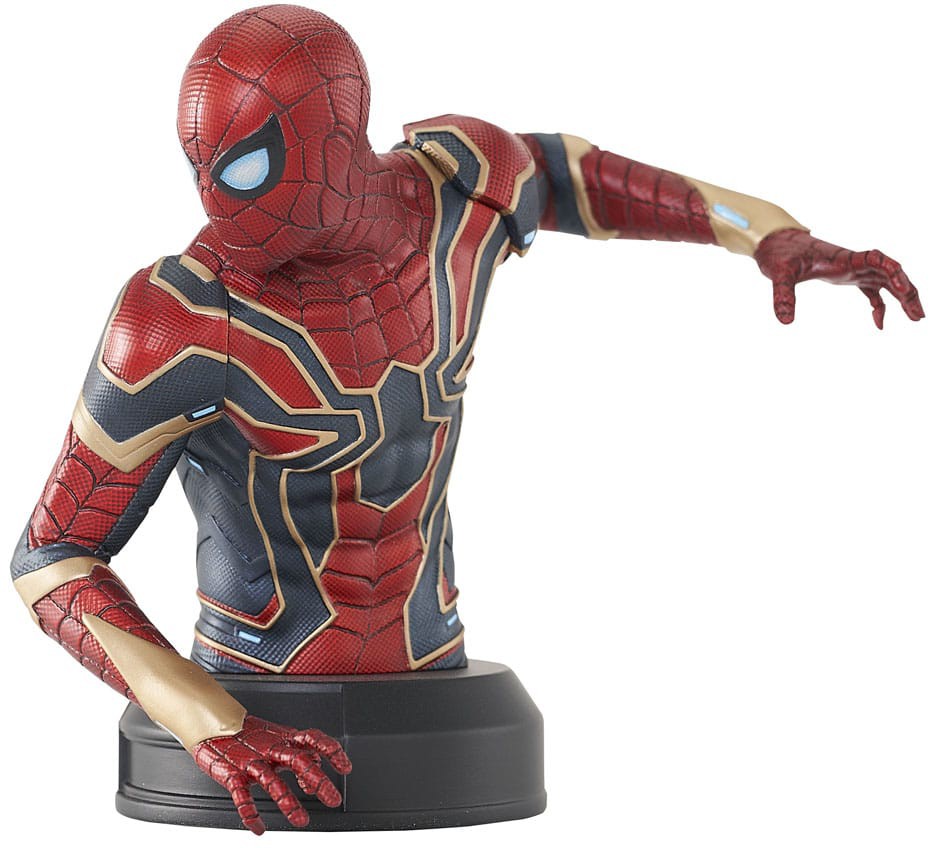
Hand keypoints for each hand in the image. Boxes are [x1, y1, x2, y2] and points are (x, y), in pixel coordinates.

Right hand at [192, 715, 351, 834]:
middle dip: (318, 780)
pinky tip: (260, 829)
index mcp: (284, 739)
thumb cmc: (247, 734)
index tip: (346, 769)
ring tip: (302, 820)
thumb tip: (315, 778)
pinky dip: (251, 815)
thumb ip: (298, 756)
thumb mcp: (277, 740)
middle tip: (333, 798)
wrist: (212, 724)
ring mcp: (252, 761)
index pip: (314, 739)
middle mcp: (271, 749)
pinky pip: (242, 797)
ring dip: (289, 802)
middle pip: (299, 761)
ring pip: (273, 781)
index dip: (332, 751)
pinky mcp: (232, 775)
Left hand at [754, 228, 923, 328]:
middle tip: (917, 315)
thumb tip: (785, 321)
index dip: (893, 272)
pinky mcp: (846, 277)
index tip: (902, 290)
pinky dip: (879, 306)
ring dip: (902, 298)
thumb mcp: (778, 275)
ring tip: (916, 318)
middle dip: (907, 291)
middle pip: (890, 272)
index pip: (876, 259)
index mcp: (843, 258)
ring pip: (886, 282)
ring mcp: (852, 270)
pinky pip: (871, 291)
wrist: (775, 244)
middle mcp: (854, 262)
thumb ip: (783, 295)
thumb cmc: (779, 255)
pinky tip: (880, 325)